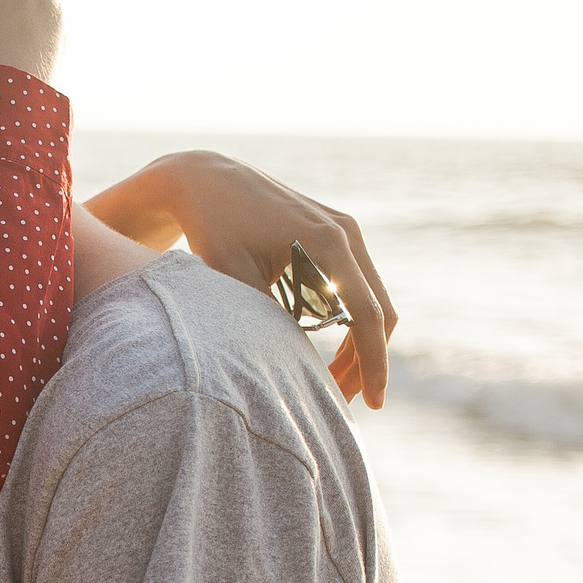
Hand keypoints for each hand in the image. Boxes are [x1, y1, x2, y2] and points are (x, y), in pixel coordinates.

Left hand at [86, 152, 397, 407]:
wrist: (205, 179)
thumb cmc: (212, 228)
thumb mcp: (233, 279)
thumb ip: (266, 321)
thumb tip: (295, 369)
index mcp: (328, 242)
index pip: (367, 315)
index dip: (372, 364)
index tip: (373, 404)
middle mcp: (346, 232)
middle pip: (377, 311)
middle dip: (364, 361)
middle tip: (341, 403)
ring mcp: (344, 229)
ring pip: (369, 299)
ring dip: (357, 343)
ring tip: (330, 384)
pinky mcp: (334, 232)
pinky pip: (354, 284)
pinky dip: (347, 320)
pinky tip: (327, 349)